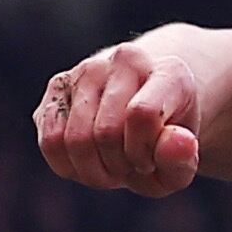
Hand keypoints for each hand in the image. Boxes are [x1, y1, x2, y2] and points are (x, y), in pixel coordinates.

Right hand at [36, 35, 212, 195]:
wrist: (144, 107)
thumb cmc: (162, 140)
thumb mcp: (181, 160)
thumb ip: (182, 160)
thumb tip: (176, 142)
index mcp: (170, 73)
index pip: (142, 115)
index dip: (142, 154)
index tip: (150, 161)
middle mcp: (126, 60)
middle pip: (105, 133)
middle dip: (117, 168)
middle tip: (129, 167)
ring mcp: (87, 69)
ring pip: (73, 139)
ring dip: (92, 171)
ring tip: (111, 165)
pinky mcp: (58, 86)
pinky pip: (50, 140)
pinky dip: (69, 165)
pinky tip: (88, 159)